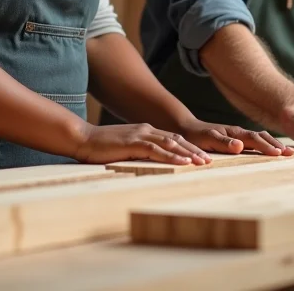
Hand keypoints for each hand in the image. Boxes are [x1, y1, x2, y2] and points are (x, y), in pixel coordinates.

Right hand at [73, 122, 211, 165]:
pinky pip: (157, 150)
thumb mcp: (124, 148)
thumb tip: (150, 163)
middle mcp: (146, 130)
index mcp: (145, 131)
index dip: (188, 147)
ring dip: (188, 153)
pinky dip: (172, 156)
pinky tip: (183, 162)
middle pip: (176, 140)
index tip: (202, 157)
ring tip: (202, 163)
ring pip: (170, 143)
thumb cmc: (101, 147)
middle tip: (210, 160)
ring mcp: (140, 135)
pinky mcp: (133, 143)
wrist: (83, 139)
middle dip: (194, 150)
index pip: (172, 139)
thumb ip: (138, 152)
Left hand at [174, 119, 293, 156]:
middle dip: (277, 145)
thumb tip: (241, 146)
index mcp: (234, 133)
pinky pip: (256, 141)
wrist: (187, 130)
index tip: (280, 154)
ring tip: (289, 153)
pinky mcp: (237, 140)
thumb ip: (223, 143)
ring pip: (260, 138)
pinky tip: (273, 151)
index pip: (254, 140)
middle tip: (292, 154)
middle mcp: (239, 133)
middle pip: (262, 137)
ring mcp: (239, 136)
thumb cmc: (196, 137)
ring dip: (274, 144)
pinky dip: (267, 144)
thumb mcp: (208, 140)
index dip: (267, 147)